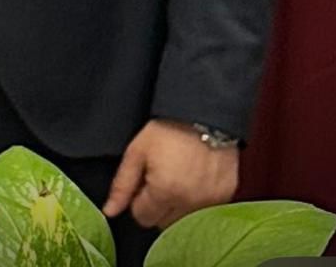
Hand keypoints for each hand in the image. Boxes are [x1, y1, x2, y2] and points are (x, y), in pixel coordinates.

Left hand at [103, 118, 238, 229]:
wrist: (206, 112)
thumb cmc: (170, 128)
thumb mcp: (138, 149)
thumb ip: (122, 184)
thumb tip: (109, 211)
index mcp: (164, 192)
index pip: (142, 217)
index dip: (139, 199)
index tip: (146, 180)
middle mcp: (188, 203)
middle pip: (162, 222)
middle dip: (158, 204)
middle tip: (162, 176)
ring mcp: (209, 202)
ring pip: (183, 220)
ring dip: (177, 205)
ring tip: (179, 177)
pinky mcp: (225, 197)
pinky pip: (204, 212)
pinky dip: (197, 201)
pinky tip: (195, 180)